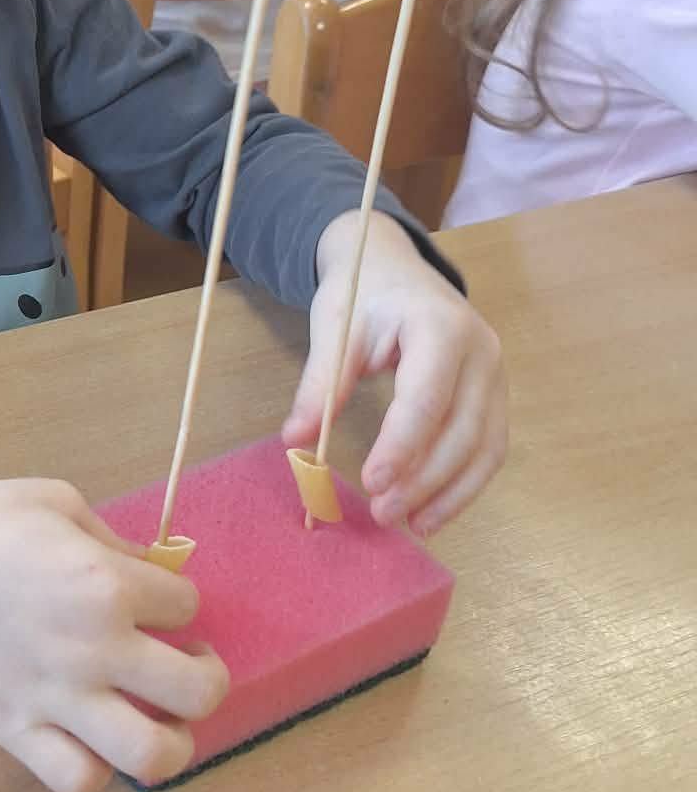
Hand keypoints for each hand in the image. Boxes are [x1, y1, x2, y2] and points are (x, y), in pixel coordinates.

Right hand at [0, 478, 228, 791]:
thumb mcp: (59, 502)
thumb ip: (115, 540)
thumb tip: (157, 574)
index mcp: (106, 583)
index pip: (188, 606)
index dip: (178, 600)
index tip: (155, 599)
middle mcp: (93, 648)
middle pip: (197, 691)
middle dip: (207, 678)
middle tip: (186, 665)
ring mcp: (56, 697)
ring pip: (151, 754)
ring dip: (174, 742)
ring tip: (161, 721)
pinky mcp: (17, 730)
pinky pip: (78, 779)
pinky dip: (97, 769)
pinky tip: (95, 741)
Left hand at [284, 211, 506, 536]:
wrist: (395, 268)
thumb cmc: (363, 292)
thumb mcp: (334, 326)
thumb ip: (320, 383)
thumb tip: (296, 441)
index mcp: (441, 326)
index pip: (427, 398)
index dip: (402, 446)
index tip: (372, 483)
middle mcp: (482, 351)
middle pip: (462, 430)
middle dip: (424, 480)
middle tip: (382, 513)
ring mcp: (496, 375)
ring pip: (485, 447)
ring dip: (450, 494)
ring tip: (410, 524)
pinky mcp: (495, 397)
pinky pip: (489, 449)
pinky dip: (464, 486)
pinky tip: (432, 512)